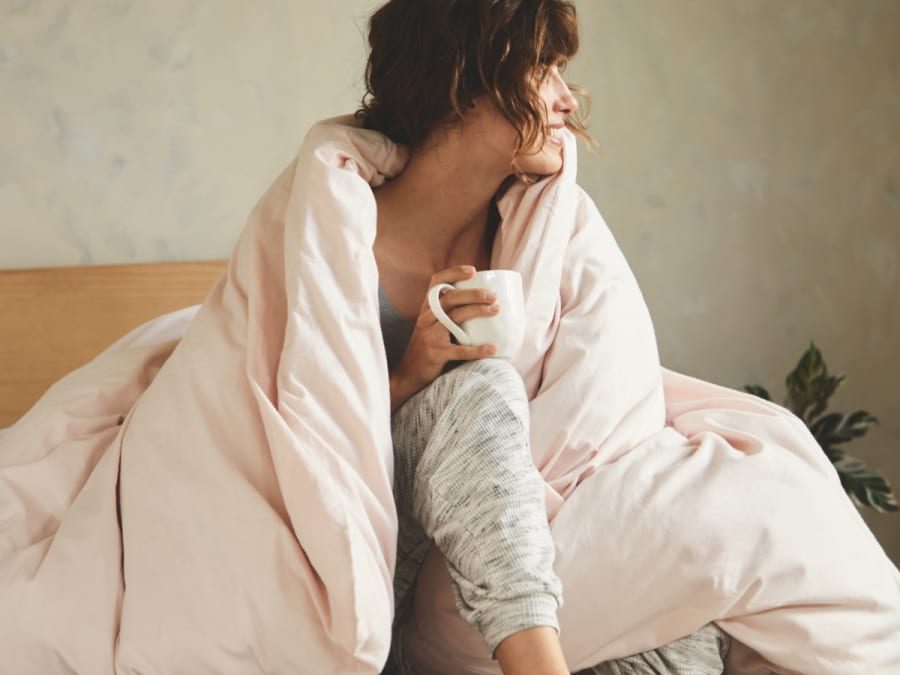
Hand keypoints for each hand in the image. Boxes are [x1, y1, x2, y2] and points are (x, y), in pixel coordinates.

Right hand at [390, 265, 498, 410]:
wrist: (408, 373)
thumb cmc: (427, 346)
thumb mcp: (431, 325)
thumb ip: (448, 313)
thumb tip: (481, 302)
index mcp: (427, 309)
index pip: (436, 282)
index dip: (454, 273)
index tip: (473, 271)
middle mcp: (426, 318)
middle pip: (450, 298)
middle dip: (473, 294)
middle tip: (493, 296)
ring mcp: (430, 336)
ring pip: (455, 318)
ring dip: (478, 311)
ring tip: (496, 309)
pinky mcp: (436, 354)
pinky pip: (459, 350)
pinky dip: (477, 349)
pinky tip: (492, 348)